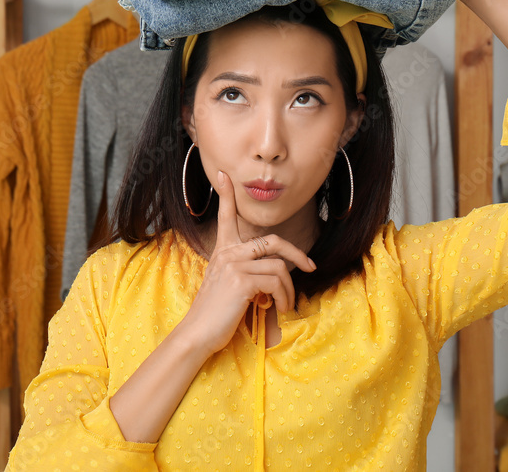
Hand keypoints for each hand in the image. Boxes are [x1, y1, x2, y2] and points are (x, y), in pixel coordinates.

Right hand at [179, 170, 316, 355]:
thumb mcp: (228, 285)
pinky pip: (276, 282)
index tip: (223, 174)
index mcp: (223, 251)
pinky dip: (283, 297)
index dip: (227, 195)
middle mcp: (228, 253)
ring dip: (289, 289)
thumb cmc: (215, 314)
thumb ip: (247, 273)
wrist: (198, 334)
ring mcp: (234, 265)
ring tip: (286, 304)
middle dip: (297, 253)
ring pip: (279, 267)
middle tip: (309, 266)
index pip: (226, 216)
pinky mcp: (242, 281)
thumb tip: (274, 276)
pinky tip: (277, 308)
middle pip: (273, 241)